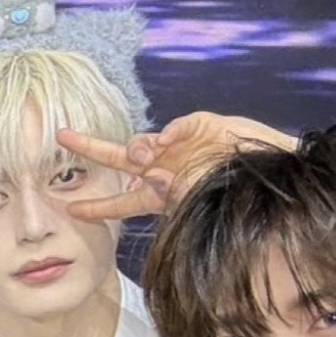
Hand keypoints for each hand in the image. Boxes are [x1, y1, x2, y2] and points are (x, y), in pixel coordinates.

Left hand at [57, 112, 298, 221]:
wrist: (273, 179)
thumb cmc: (233, 201)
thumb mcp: (196, 210)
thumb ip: (170, 199)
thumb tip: (150, 180)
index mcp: (160, 194)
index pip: (122, 202)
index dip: (97, 206)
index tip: (72, 210)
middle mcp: (164, 168)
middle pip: (119, 160)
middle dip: (90, 148)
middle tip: (62, 137)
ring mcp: (179, 146)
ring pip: (143, 142)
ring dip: (138, 148)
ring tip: (150, 157)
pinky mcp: (200, 126)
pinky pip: (177, 126)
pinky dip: (171, 131)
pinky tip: (170, 138)